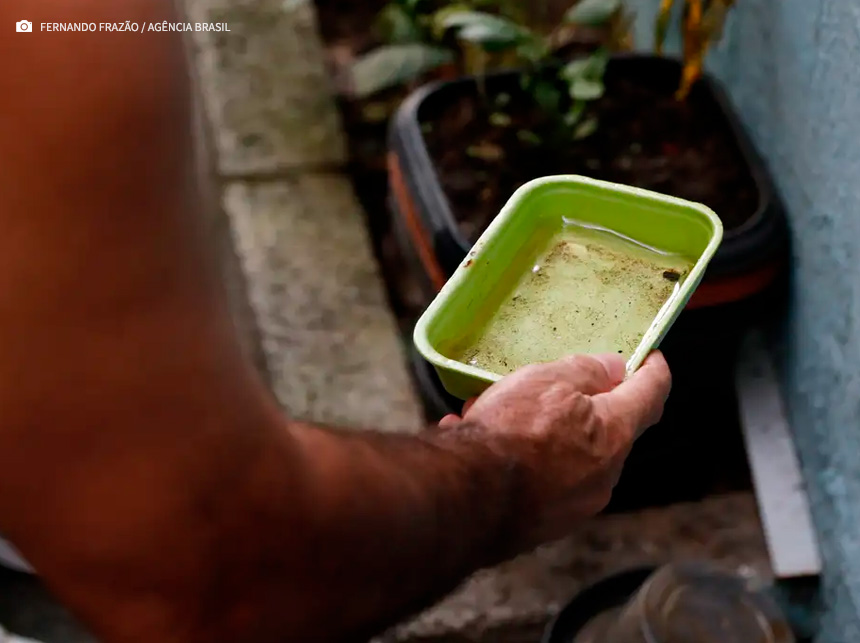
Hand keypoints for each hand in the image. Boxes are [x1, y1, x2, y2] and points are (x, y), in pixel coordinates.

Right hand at [437, 351, 670, 551]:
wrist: (469, 500)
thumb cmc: (512, 433)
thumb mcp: (548, 381)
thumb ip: (586, 371)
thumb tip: (613, 369)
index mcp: (615, 433)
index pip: (651, 395)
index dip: (654, 371)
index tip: (651, 358)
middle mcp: (605, 475)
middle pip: (607, 430)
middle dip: (583, 406)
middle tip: (551, 385)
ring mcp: (576, 504)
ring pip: (568, 455)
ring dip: (543, 433)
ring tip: (497, 415)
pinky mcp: (545, 524)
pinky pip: (540, 480)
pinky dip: (521, 460)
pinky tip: (480, 444)